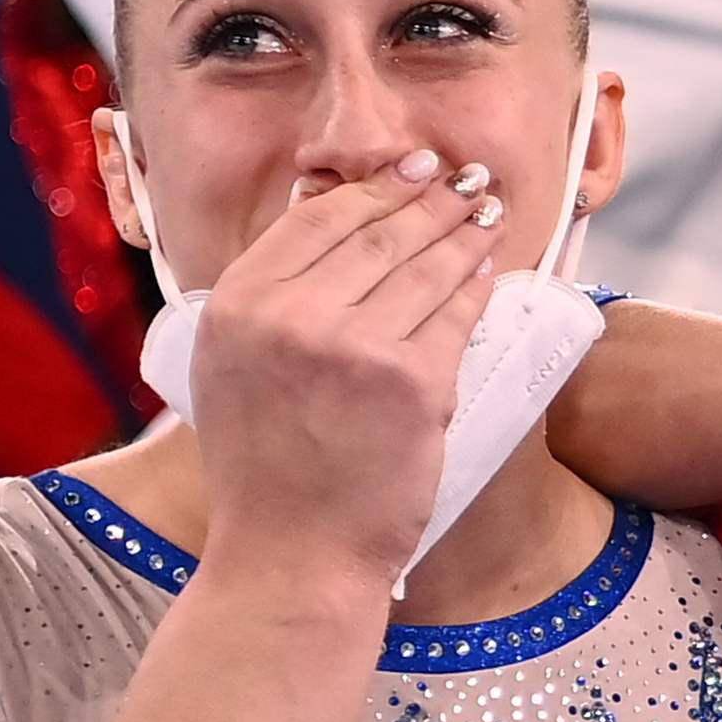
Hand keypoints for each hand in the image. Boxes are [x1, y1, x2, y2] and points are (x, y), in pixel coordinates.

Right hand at [184, 151, 505, 596]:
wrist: (293, 553)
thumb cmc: (266, 469)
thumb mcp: (232, 368)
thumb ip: (271, 298)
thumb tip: (329, 213)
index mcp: (235, 306)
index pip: (315, 220)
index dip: (372, 187)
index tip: (410, 167)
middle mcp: (290, 317)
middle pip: (378, 234)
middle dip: (431, 199)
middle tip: (466, 180)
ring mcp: (354, 347)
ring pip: (425, 269)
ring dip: (464, 232)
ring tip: (487, 212)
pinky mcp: (413, 383)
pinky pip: (455, 317)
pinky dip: (478, 287)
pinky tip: (489, 269)